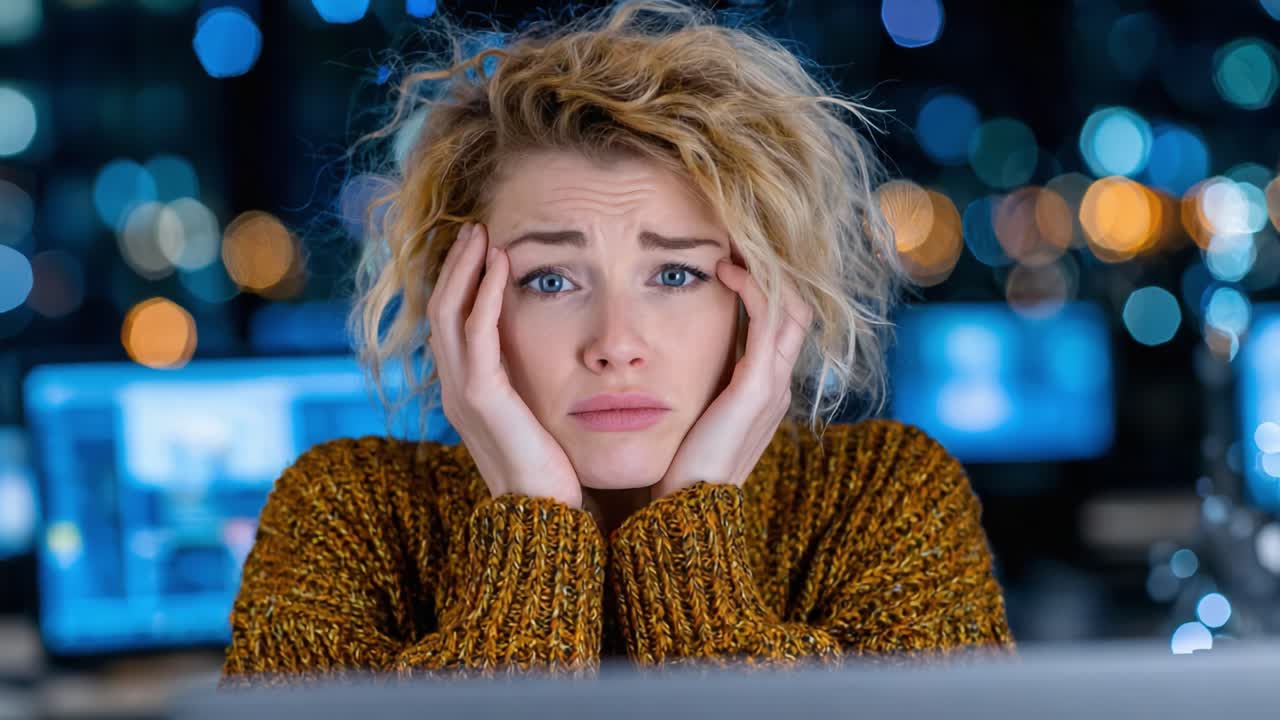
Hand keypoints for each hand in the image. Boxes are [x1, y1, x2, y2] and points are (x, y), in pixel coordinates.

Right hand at [426, 222, 583, 508]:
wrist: (547, 519)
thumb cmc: (554, 473)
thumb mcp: (542, 418)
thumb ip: (538, 388)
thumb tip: (564, 361)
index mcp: (469, 392)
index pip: (453, 323)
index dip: (463, 282)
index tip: (484, 247)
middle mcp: (456, 388)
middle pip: (442, 309)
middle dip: (458, 264)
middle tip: (477, 226)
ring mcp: (462, 393)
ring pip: (449, 313)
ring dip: (466, 268)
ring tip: (483, 233)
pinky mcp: (479, 398)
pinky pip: (475, 333)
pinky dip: (484, 294)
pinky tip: (502, 265)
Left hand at [651, 259, 813, 500]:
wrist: (688, 510)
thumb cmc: (680, 466)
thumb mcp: (692, 415)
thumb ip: (694, 385)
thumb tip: (668, 355)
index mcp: (763, 389)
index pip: (781, 323)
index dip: (763, 285)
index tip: (728, 257)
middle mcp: (777, 383)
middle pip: (796, 308)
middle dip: (771, 270)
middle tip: (737, 237)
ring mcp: (773, 385)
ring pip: (791, 308)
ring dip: (765, 270)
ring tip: (734, 243)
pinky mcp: (757, 388)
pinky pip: (770, 322)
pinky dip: (754, 289)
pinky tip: (725, 271)